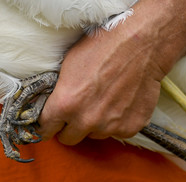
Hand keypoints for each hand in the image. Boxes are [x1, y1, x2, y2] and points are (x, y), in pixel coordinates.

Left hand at [37, 27, 165, 144]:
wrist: (140, 46)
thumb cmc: (103, 48)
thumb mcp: (68, 64)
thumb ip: (60, 91)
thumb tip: (54, 102)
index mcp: (65, 104)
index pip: (46, 128)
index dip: (46, 125)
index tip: (49, 124)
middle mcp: (86, 120)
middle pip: (68, 138)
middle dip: (68, 127)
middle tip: (75, 113)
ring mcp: (109, 126)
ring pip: (94, 134)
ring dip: (94, 124)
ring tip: (102, 100)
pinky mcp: (130, 127)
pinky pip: (116, 131)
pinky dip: (116, 121)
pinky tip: (119, 102)